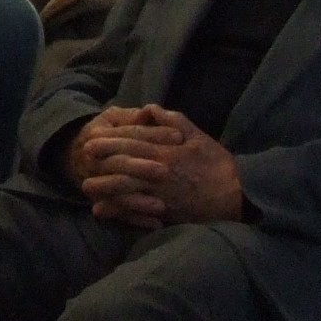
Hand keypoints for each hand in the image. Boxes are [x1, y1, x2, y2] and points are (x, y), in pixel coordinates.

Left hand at [71, 104, 240, 227]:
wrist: (237, 195)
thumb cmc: (217, 164)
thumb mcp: (198, 136)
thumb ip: (172, 120)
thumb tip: (148, 109)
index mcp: (167, 150)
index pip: (133, 141)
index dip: (111, 139)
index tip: (93, 137)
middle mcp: (160, 171)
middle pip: (124, 163)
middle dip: (102, 159)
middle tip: (83, 155)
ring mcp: (160, 192)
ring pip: (126, 188)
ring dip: (104, 186)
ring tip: (86, 185)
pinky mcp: (163, 211)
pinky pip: (134, 211)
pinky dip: (116, 211)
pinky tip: (101, 210)